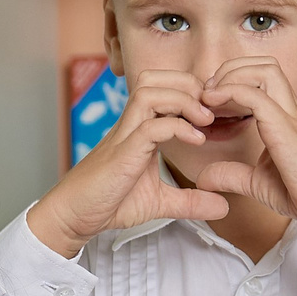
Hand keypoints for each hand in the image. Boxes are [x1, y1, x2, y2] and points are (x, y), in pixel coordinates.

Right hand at [26, 71, 230, 256]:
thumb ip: (190, 201)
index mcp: (139, 128)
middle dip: (188, 84)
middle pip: (155, 78)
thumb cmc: (108, 203)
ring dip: (183, 99)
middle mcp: (131, 124)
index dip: (192, 91)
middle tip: (212, 108)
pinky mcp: (122, 153)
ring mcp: (124, 135)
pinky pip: (150, 126)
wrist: (74, 217)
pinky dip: (177, 127)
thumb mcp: (160, 202)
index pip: (163, 88)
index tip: (215, 112)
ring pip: (150, 92)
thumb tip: (222, 206)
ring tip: (205, 120)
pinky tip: (196, 140)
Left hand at [188, 58, 296, 256]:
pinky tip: (214, 105)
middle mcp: (291, 111)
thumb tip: (203, 178)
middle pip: (265, 65)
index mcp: (285, 118)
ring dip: (233, 75)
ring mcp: (291, 117)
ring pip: (265, 71)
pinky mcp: (287, 130)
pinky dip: (232, 92)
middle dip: (232, 68)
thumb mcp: (257, 183)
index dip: (233, 80)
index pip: (263, 78)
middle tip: (208, 92)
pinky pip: (257, 97)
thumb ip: (231, 175)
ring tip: (211, 96)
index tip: (209, 100)